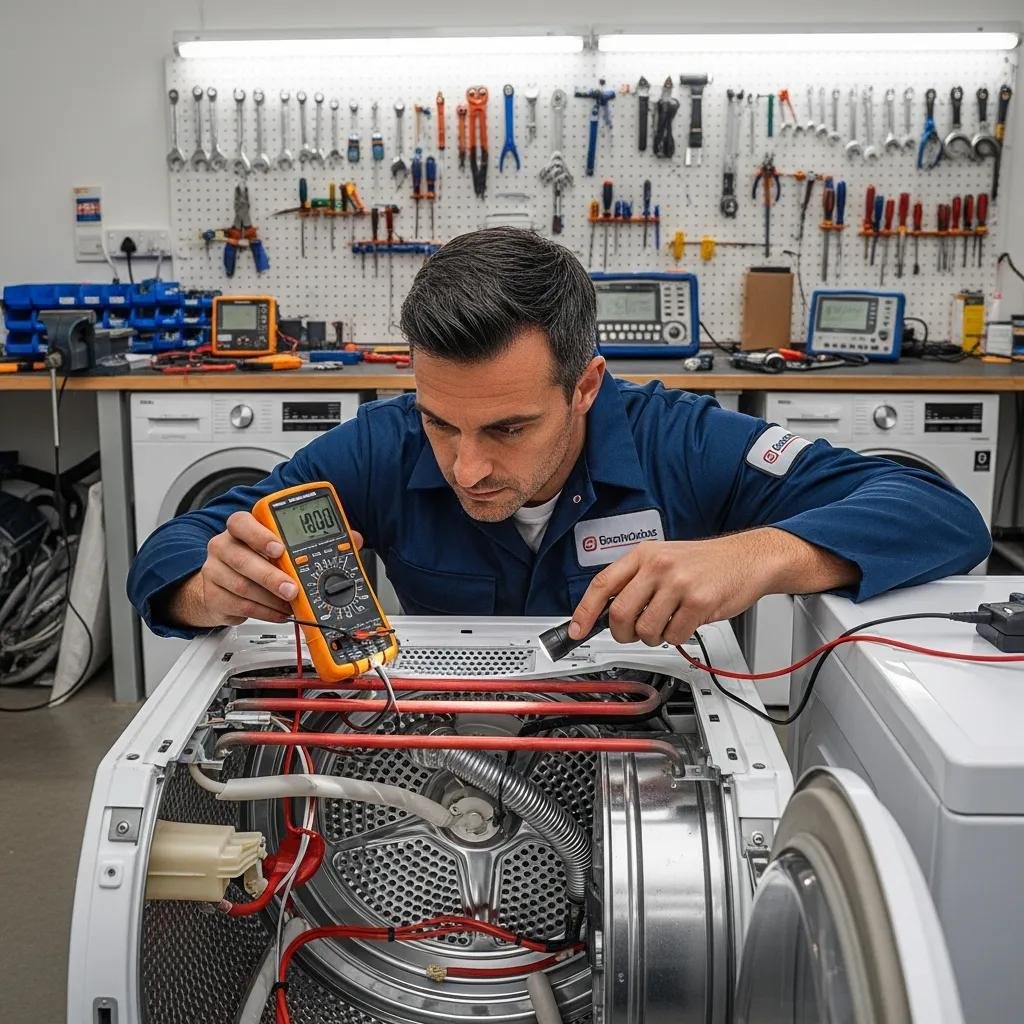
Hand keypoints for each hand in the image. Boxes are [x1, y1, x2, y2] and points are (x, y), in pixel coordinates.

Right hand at [167, 511, 363, 628]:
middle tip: (292, 588)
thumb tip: (353, 538)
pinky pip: (240, 606)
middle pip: (242, 559)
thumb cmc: (256, 559)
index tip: (280, 548)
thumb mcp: (281, 545)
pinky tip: (279, 612)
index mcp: (241, 528)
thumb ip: (315, 540)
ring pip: (242, 586)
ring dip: (271, 598)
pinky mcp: (214, 596)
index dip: (260, 535)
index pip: (242, 523)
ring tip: (290, 603)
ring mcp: (215, 571)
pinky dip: (264, 612)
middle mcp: (224, 546)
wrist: (220, 584)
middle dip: (271, 576)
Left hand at [569, 528, 857, 647]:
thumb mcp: (664, 560)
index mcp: (644, 554)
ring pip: (645, 630)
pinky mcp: (699, 602)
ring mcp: (678, 583)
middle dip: (624, 633)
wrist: (749, 558)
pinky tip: (688, 620)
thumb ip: (635, 581)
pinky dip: (678, 636)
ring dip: (655, 636)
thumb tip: (602, 613)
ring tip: (669, 621)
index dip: (584, 612)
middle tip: (636, 632)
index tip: (576, 631)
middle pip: (619, 614)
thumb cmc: (705, 563)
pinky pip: (673, 636)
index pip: (602, 584)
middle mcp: (658, 566)